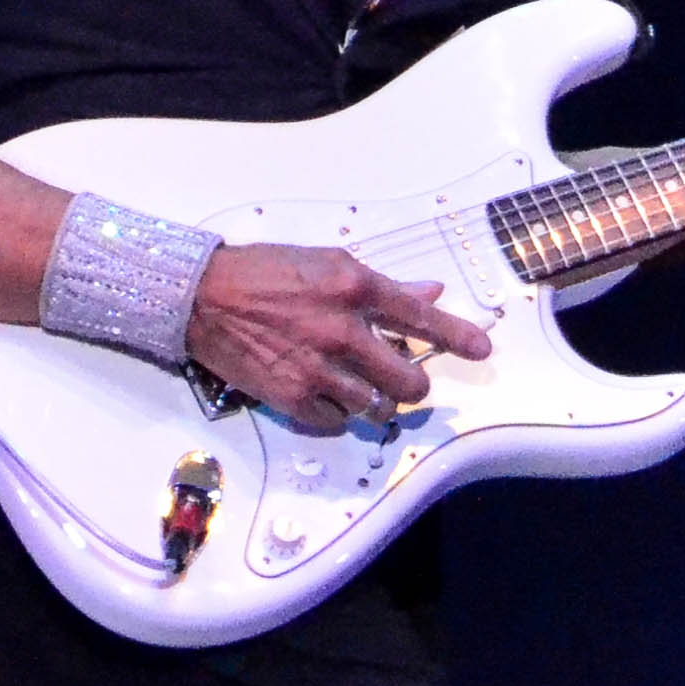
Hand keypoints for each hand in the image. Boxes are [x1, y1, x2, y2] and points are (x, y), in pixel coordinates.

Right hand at [182, 245, 493, 432]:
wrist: (203, 297)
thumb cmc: (264, 273)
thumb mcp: (327, 264)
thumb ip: (382, 285)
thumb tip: (430, 291)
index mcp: (354, 288)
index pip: (422, 317)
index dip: (458, 337)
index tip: (482, 350)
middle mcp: (342, 330)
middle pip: (408, 382)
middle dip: (411, 384)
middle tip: (401, 378)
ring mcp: (318, 369)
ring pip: (376, 407)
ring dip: (374, 400)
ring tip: (355, 384)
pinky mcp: (293, 397)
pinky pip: (337, 422)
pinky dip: (338, 412)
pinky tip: (323, 392)